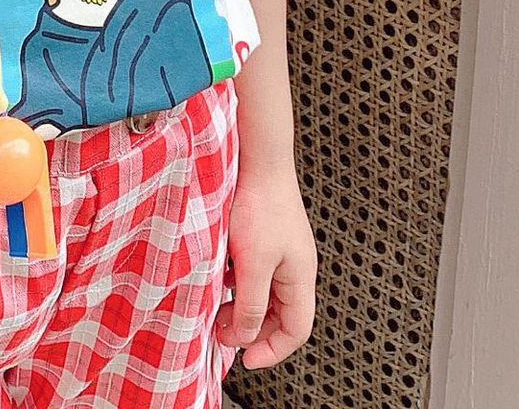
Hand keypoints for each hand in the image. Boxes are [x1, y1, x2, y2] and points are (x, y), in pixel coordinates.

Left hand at [213, 163, 318, 369]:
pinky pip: (257, 273)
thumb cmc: (260, 205)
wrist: (257, 158)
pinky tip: (220, 277)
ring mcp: (283, 251)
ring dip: (243, 306)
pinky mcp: (269, 236)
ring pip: (266, 294)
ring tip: (218, 308)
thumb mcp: (253, 264)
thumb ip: (251, 305)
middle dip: (252, 329)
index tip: (246, 360)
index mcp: (301, 278)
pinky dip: (239, 283)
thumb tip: (245, 336)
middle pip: (280, 315)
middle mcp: (296, 267)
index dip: (272, 350)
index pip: (296, 331)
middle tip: (223, 332)